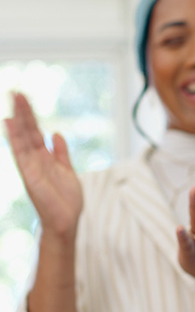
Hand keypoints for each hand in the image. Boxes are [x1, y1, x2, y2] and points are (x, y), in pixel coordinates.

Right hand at [4, 92, 82, 244]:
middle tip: (16, 91)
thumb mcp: (67, 170)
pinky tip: (9, 123)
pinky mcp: (30, 175)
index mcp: (44, 158)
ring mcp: (31, 166)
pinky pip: (21, 153)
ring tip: (14, 99)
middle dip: (23, 111)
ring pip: (23, 138)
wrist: (65, 221)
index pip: (36, 132)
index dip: (30, 115)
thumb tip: (56, 134)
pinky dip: (15, 138)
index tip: (24, 98)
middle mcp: (35, 160)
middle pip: (28, 131)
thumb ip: (61, 153)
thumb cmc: (66, 199)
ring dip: (19, 119)